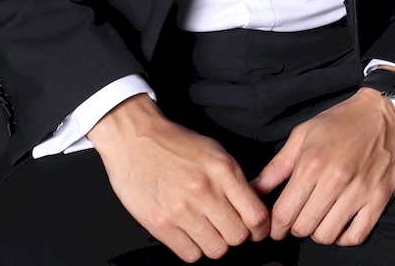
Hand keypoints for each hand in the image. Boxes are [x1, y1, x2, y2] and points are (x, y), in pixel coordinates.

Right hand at [87, 94, 268, 262]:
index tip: (256, 230)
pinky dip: (194, 249)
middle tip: (229, 228)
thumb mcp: (216, 152)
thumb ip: (236, 180)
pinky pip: (190, 254)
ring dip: (216, 243)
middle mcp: (204, 192)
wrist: (134, 140)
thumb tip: (253, 203)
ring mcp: (180, 210)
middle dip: (238, 235)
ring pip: (216, 250)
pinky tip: (190, 235)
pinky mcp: (159, 224)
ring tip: (208, 231)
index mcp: (223, 172)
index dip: (260, 228)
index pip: (256, 215)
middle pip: (238, 236)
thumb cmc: (176, 144)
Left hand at [253, 88, 394, 245]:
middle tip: (300, 218)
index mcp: (312, 163)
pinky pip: (356, 236)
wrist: (389, 110)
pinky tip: (341, 224)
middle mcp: (335, 180)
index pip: (283, 213)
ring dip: (319, 232)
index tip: (277, 226)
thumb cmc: (344, 120)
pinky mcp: (380, 198)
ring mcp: (359, 191)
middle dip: (295, 228)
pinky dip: (344, 237)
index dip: (275, 226)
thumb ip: (278, 166)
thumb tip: (254, 189)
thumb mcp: (304, 134)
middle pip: (303, 227)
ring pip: (327, 236)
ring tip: (321, 219)